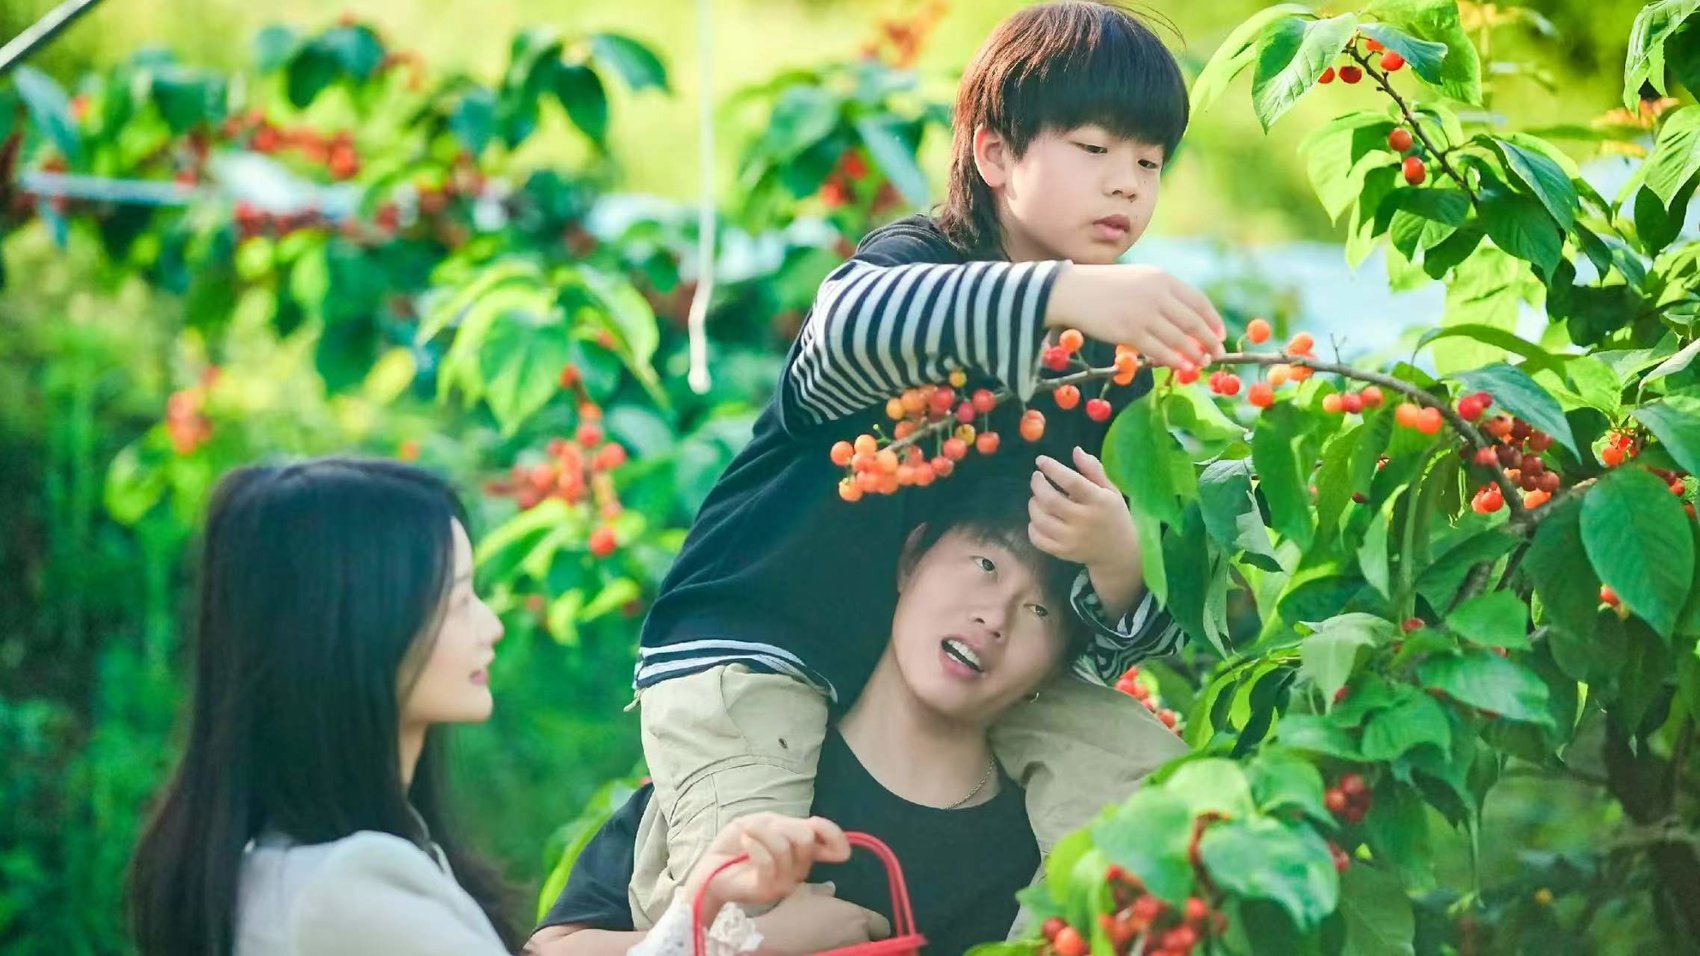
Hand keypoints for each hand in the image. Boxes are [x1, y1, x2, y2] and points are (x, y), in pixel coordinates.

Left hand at [681, 814, 851, 918]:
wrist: (711, 867)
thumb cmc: (739, 843)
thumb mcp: (766, 824)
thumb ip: (791, 825)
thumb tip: (814, 829)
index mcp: (801, 852)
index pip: (830, 843)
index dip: (834, 835)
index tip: (819, 828)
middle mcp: (797, 870)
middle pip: (805, 840)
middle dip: (781, 826)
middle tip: (762, 827)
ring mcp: (783, 883)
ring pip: (785, 848)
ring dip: (762, 833)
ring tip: (746, 833)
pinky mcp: (766, 891)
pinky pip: (769, 863)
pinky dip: (755, 845)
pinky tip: (745, 840)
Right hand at [753, 884, 891, 953]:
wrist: (773, 942)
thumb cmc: (791, 916)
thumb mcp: (803, 893)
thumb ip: (822, 891)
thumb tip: (831, 888)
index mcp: (857, 917)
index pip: (881, 925)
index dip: (872, 925)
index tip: (859, 924)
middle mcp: (859, 938)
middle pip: (871, 941)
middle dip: (862, 938)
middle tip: (843, 935)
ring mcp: (850, 953)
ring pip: (859, 951)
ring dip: (851, 947)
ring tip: (833, 944)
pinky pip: (846, 955)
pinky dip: (840, 952)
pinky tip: (824, 949)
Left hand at [1029, 448, 1143, 617]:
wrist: (1118, 552)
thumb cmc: (1113, 515)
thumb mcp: (1110, 490)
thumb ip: (1093, 470)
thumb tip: (1076, 450)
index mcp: (1099, 502)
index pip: (1072, 482)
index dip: (1053, 469)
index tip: (1040, 460)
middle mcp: (1084, 521)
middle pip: (1050, 500)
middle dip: (1038, 484)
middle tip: (1037, 477)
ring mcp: (1072, 539)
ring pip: (1040, 519)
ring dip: (1033, 504)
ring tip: (1038, 497)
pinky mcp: (1063, 553)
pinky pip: (1037, 539)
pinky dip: (1032, 526)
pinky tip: (1039, 518)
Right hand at [1046, 264, 1224, 369]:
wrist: (1071, 291)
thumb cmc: (1106, 287)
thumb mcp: (1140, 279)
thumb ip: (1163, 293)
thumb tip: (1188, 318)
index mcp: (1162, 278)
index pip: (1198, 301)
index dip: (1213, 320)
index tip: (1220, 334)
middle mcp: (1157, 295)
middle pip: (1193, 322)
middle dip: (1209, 340)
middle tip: (1218, 353)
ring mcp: (1143, 314)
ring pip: (1179, 339)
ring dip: (1195, 354)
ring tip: (1202, 364)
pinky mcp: (1129, 332)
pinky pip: (1159, 350)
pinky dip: (1174, 361)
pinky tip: (1183, 368)